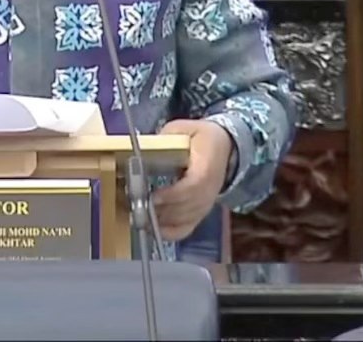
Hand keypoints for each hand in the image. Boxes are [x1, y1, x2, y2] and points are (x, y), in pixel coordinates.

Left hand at [151, 119, 232, 240]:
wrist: (224, 147)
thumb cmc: (201, 138)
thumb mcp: (184, 128)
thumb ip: (167, 137)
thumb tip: (146, 148)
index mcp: (207, 167)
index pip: (193, 186)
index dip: (173, 195)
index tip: (152, 196)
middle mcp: (210, 190)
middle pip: (188, 207)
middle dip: (162, 210)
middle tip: (138, 208)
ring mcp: (207, 204)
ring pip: (186, 220)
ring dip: (163, 221)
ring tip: (140, 216)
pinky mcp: (201, 212)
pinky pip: (187, 228)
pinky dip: (171, 232)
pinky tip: (153, 229)